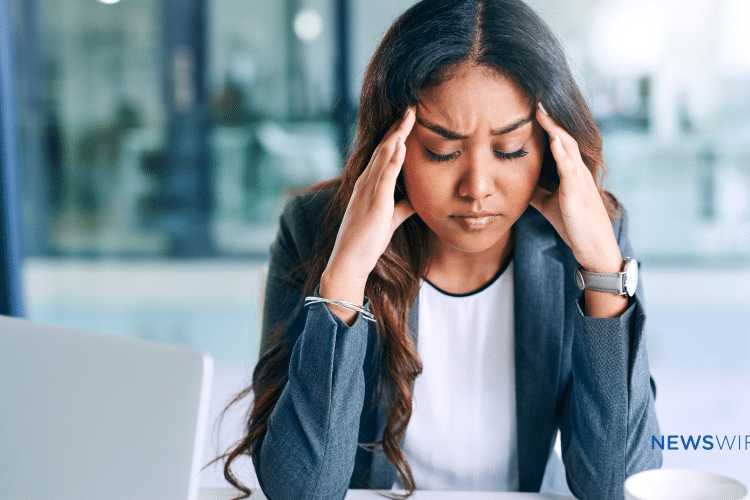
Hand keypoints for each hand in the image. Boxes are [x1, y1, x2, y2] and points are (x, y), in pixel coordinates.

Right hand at [320, 107, 416, 320]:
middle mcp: (366, 183)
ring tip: (409, 117)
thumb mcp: (390, 220)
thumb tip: (418, 198)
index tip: (408, 121)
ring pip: (383, 156)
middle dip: (398, 128)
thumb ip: (403, 206)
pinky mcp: (374, 203)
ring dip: (397, 135)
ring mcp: (368, 191)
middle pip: (383, 149)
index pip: (383, 155)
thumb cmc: (367, 242)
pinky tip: (402, 145)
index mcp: (369, 186)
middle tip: (411, 109)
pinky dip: (393, 160)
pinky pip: (384, 177)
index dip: (396, 137)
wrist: (349, 262)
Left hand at [530, 102, 621, 273]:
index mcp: (572, 173)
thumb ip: (537, 191)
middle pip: (564, 138)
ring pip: (568, 148)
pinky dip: (561, 153)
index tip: (533, 109)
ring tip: (542, 112)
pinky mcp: (577, 194)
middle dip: (550, 120)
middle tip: (536, 100)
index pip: (559, 143)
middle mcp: (578, 172)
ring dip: (554, 129)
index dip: (548, 126)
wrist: (593, 248)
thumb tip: (516, 182)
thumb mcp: (550, 204)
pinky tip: (553, 141)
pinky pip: (570, 169)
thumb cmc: (574, 226)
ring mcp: (579, 181)